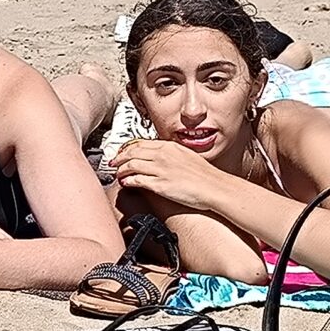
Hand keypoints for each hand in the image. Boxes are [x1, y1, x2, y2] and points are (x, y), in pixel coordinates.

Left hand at [107, 137, 228, 213]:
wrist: (215, 187)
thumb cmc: (206, 176)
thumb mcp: (187, 157)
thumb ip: (172, 155)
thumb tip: (162, 157)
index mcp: (169, 147)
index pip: (141, 143)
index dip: (128, 148)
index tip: (123, 151)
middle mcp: (163, 156)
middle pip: (132, 152)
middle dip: (119, 157)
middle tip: (113, 162)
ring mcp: (160, 169)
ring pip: (131, 165)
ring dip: (121, 169)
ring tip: (117, 173)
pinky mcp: (159, 184)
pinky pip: (137, 180)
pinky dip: (128, 181)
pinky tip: (125, 183)